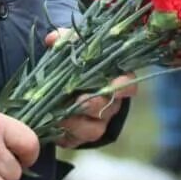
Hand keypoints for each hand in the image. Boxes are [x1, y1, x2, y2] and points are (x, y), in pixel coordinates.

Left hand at [45, 28, 137, 148]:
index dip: (124, 87)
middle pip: (108, 108)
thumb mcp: (72, 50)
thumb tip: (53, 38)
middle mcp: (110, 106)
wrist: (61, 91)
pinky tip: (52, 126)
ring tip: (59, 115)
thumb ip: (65, 41)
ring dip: (76, 123)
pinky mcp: (79, 138)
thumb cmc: (74, 67)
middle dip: (94, 104)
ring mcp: (96, 124)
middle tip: (78, 100)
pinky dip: (63, 135)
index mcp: (114, 83)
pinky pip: (75, 141)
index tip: (112, 84)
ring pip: (94, 130)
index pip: (129, 86)